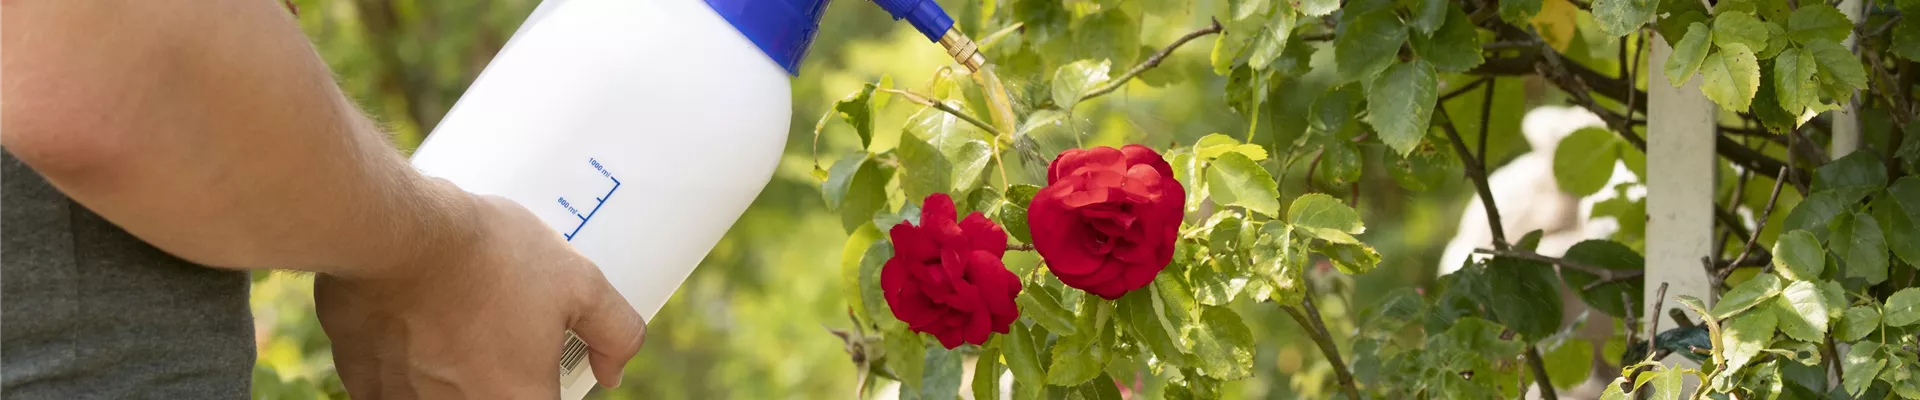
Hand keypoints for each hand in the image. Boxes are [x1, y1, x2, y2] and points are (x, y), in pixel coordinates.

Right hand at [316, 194, 645, 397]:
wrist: (396, 230)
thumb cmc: (490, 256)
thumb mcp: (579, 281)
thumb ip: (614, 331)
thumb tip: (613, 369)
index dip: (547, 383)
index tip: (540, 359)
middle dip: (497, 373)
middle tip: (495, 332)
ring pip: (440, 395)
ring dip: (449, 371)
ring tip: (453, 318)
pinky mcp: (361, 387)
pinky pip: (393, 385)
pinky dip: (406, 363)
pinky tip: (411, 321)